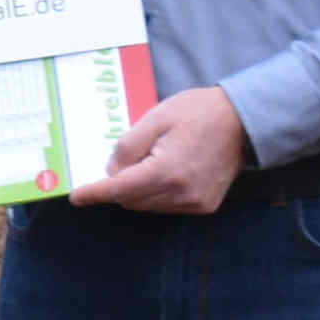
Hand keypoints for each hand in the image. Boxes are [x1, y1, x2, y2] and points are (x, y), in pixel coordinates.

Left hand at [69, 84, 251, 214]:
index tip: (76, 197)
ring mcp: (195, 203)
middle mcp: (181, 194)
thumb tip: (111, 172)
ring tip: (149, 161)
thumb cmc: (198, 112)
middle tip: (119, 163)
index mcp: (166, 171)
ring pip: (147, 205)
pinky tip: (164, 172)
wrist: (243, 120)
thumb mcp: (155, 119)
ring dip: (137, 191)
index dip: (95, 193)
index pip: (119, 189)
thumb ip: (127, 147)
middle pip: (131, 199)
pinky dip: (156, 195)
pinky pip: (167, 207)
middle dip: (117, 186)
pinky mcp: (205, 206)